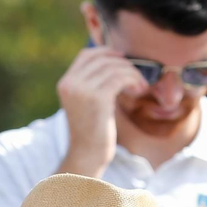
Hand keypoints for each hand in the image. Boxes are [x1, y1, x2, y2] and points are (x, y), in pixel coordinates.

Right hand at [56, 46, 147, 177]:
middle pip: (102, 59)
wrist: (88, 154)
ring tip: (140, 86)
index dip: (106, 52)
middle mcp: (70, 84)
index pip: (86, 55)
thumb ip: (92, 83)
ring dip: (131, 73)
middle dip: (123, 64)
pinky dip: (133, 80)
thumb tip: (114, 61)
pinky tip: (139, 90)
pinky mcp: (97, 98)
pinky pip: (120, 78)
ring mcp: (82, 90)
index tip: (122, 59)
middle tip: (137, 77)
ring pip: (113, 67)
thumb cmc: (92, 130)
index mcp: (65, 83)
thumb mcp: (86, 102)